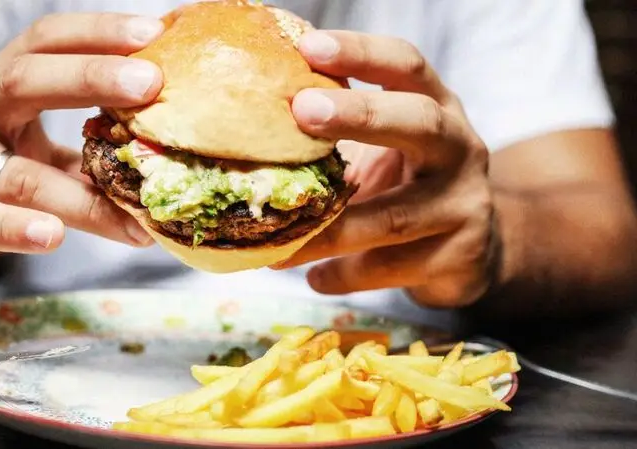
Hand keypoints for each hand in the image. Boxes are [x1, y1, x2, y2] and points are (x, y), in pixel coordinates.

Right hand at [0, 13, 164, 298]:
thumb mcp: (38, 154)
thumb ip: (90, 148)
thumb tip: (170, 146)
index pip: (46, 43)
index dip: (97, 33)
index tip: (154, 34)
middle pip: (24, 81)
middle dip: (90, 76)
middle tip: (151, 83)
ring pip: (15, 174)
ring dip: (81, 196)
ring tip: (134, 210)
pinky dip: (13, 229)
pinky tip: (51, 236)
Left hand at [277, 31, 495, 307]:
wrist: (472, 251)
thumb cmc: (404, 187)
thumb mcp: (380, 150)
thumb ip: (333, 135)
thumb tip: (241, 127)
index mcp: (435, 107)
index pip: (405, 66)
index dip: (361, 52)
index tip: (308, 47)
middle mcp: (459, 148)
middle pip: (419, 122)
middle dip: (360, 115)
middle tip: (302, 110)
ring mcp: (463, 205)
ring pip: (394, 217)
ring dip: (330, 229)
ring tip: (276, 242)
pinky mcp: (459, 257)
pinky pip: (393, 268)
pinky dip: (346, 274)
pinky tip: (314, 277)